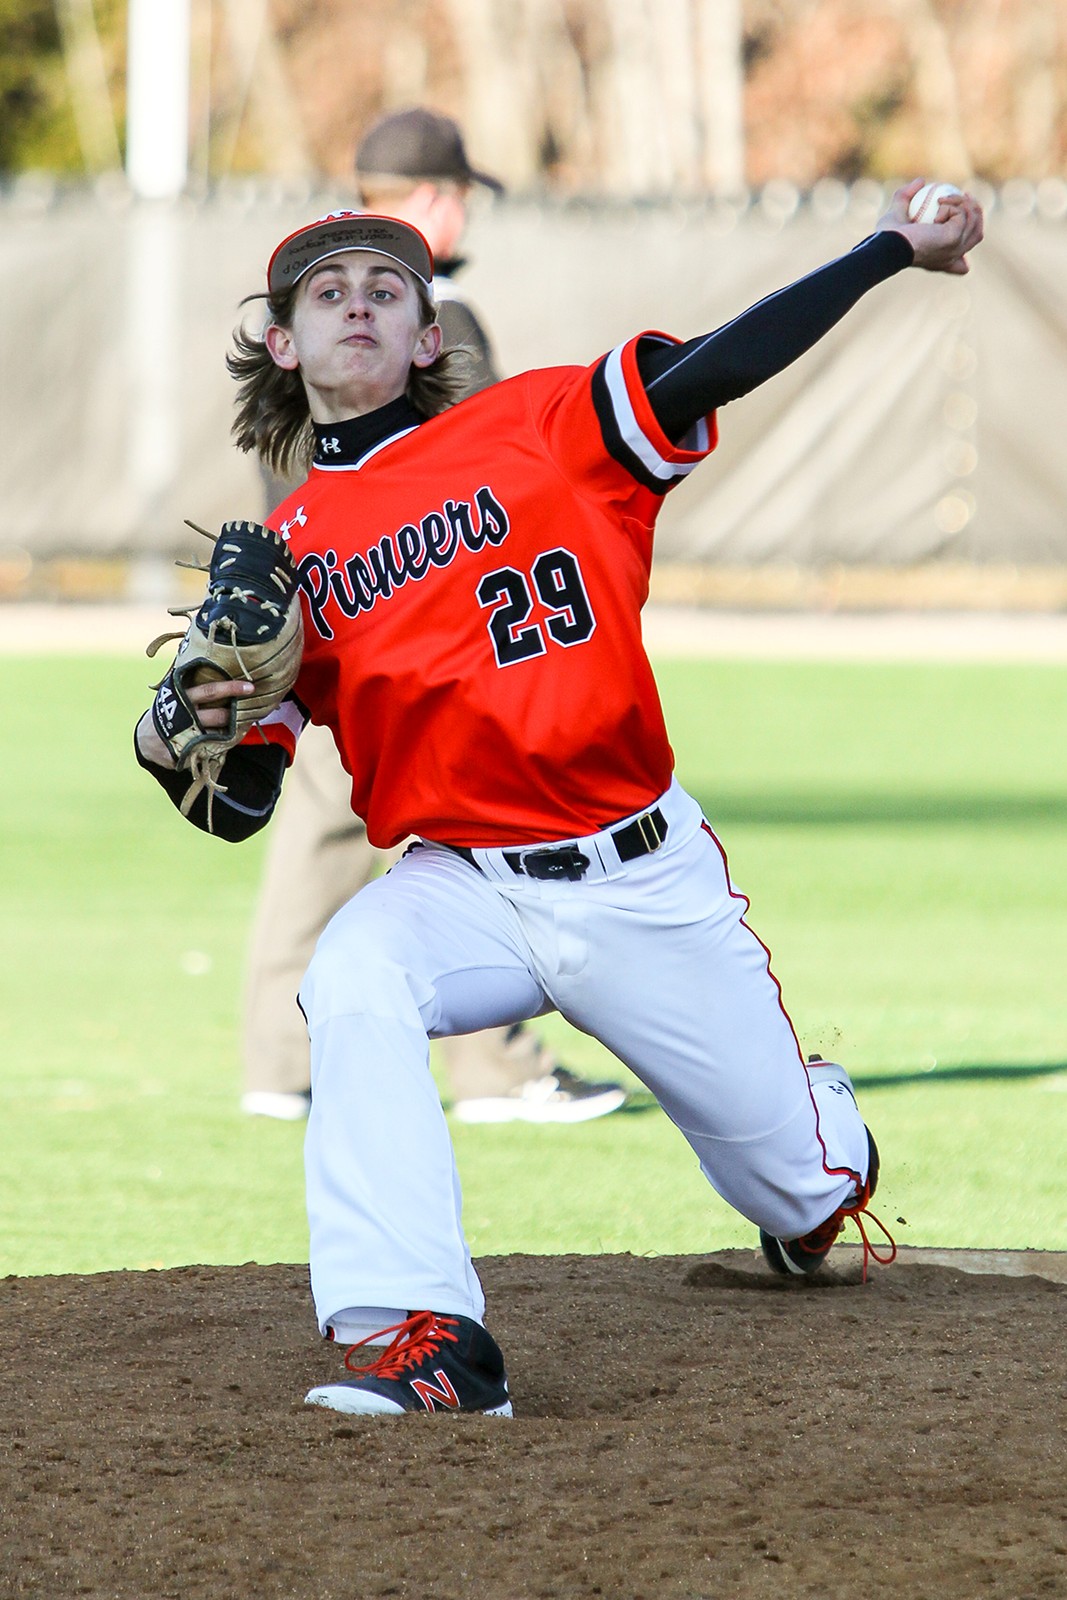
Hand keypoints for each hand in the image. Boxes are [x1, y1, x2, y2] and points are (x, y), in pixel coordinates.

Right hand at [136, 677, 254, 768]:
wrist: (146, 739)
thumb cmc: (168, 710)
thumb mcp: (173, 693)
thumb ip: (192, 684)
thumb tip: (219, 664)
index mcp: (181, 697)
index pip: (210, 690)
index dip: (231, 688)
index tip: (250, 687)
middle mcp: (183, 716)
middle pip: (217, 716)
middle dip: (233, 716)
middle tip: (243, 713)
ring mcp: (183, 737)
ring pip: (218, 735)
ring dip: (228, 733)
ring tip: (229, 729)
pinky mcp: (183, 754)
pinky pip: (211, 751)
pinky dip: (219, 749)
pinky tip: (218, 745)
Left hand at [875, 178, 983, 274]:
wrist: (889, 245)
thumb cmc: (888, 237)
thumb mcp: (895, 215)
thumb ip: (905, 197)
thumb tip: (921, 181)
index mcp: (940, 260)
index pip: (960, 264)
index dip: (966, 248)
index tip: (960, 224)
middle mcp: (951, 258)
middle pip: (977, 235)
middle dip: (977, 213)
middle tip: (965, 195)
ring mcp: (956, 249)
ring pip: (974, 222)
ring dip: (964, 203)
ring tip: (945, 197)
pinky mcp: (955, 238)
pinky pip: (963, 215)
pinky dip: (953, 204)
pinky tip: (940, 202)